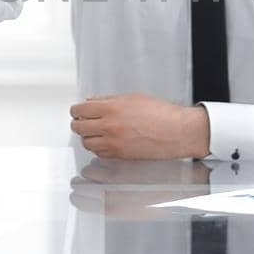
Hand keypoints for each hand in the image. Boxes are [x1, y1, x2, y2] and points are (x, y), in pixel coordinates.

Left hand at [69, 94, 208, 159]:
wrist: (177, 131)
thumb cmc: (161, 113)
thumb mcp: (133, 98)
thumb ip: (109, 100)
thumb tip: (92, 102)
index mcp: (112, 108)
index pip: (80, 109)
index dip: (77, 110)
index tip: (78, 111)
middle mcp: (109, 126)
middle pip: (78, 127)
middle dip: (79, 123)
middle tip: (83, 121)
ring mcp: (113, 143)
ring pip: (86, 143)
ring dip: (88, 137)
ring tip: (95, 132)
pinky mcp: (119, 156)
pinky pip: (99, 153)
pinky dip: (99, 148)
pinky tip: (106, 142)